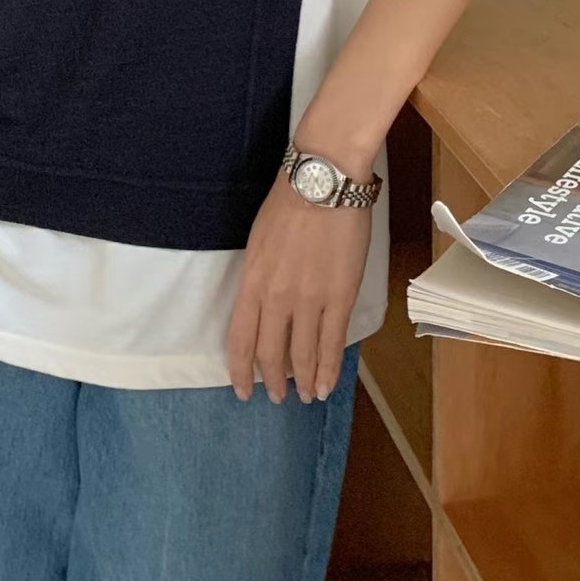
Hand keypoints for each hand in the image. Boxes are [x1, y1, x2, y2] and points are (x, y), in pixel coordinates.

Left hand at [226, 159, 371, 403]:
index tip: (242, 390)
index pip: (240, 340)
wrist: (322, 184)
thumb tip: (262, 305)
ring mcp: (309, 301)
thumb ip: (257, 278)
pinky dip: (328, 369)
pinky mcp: (339, 298)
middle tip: (277, 396)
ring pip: (302, 355)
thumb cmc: (287, 204)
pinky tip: (326, 385)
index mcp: (251, 282)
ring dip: (303, 381)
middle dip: (273, 381)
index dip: (239, 371)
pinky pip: (331, 343)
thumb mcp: (257, 242)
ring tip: (306, 396)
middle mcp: (276, 298)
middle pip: (270, 353)